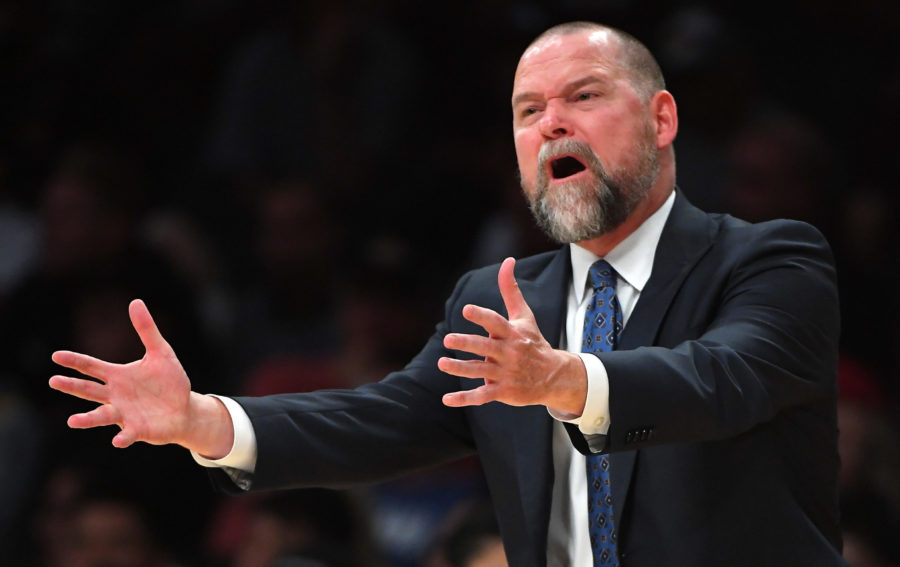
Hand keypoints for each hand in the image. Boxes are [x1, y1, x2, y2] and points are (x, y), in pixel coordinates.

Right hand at [49, 299, 232, 455]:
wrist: (184, 409)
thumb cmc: (169, 382)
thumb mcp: (161, 352)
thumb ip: (147, 330)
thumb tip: (135, 301)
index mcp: (118, 376)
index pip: (91, 367)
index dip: (75, 361)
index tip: (56, 356)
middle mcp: (116, 396)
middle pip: (89, 390)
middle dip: (72, 386)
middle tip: (54, 381)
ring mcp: (124, 414)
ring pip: (101, 416)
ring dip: (87, 419)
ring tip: (72, 421)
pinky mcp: (138, 430)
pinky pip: (128, 434)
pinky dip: (123, 438)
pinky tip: (118, 440)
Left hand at [439, 257, 586, 413]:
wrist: (554, 376)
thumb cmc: (533, 342)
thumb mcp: (524, 316)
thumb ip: (511, 290)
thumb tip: (507, 261)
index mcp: (512, 333)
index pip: (495, 323)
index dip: (481, 316)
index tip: (466, 310)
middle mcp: (508, 353)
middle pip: (485, 348)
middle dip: (468, 344)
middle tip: (449, 339)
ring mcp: (506, 373)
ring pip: (480, 371)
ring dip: (460, 368)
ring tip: (442, 363)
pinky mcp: (503, 391)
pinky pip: (481, 396)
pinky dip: (464, 399)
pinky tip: (446, 399)